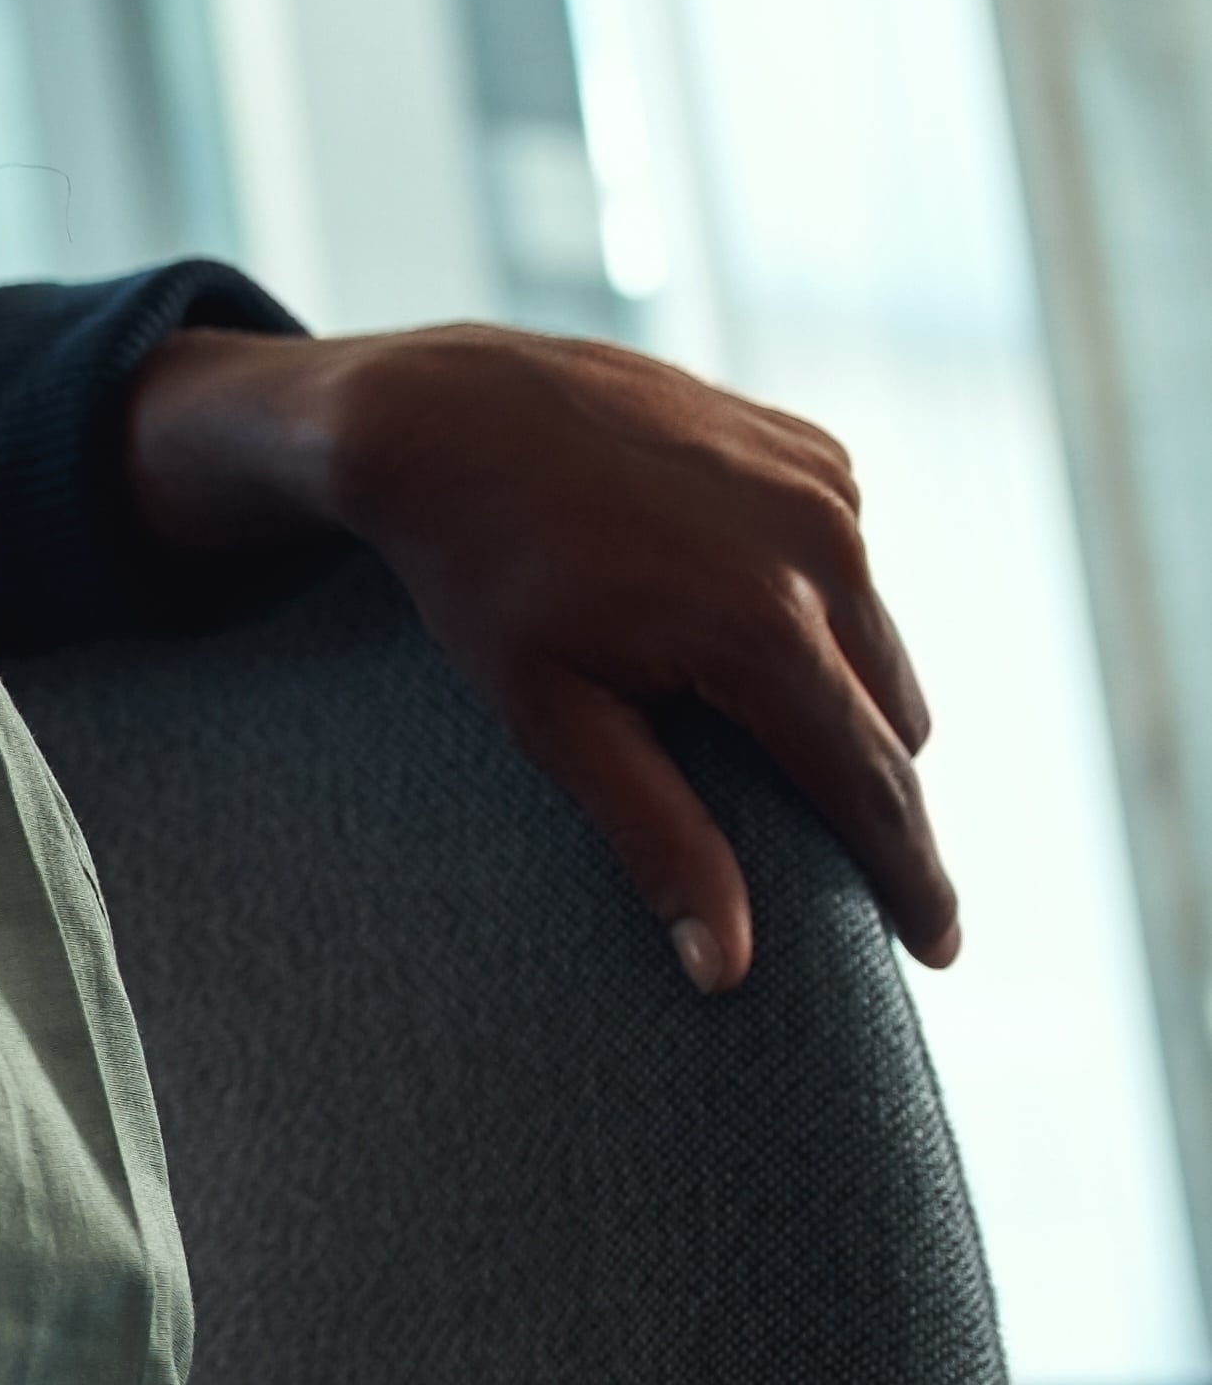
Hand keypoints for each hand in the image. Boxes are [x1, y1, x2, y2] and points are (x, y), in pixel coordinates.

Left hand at [126, 323, 955, 992]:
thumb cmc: (483, 577)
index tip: (938, 949)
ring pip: (880, 642)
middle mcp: (822, 547)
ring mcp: (826, 486)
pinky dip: (818, 606)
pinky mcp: (815, 450)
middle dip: (866, 787)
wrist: (445, 416)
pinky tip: (732, 609)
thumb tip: (731, 969)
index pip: (872, 786)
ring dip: (841, 694)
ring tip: (757, 727)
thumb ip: (657, 839)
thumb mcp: (551, 718)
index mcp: (764, 626)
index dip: (910, 877)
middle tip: (823, 848)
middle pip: (892, 720)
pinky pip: (850, 563)